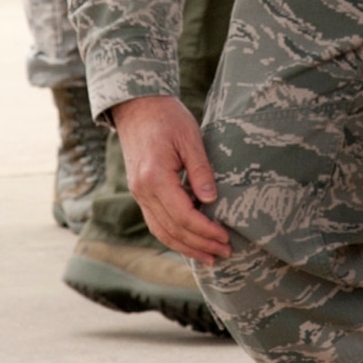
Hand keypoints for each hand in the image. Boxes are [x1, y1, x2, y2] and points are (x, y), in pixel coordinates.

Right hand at [110, 93, 230, 266]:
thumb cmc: (166, 117)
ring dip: (185, 247)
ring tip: (208, 257)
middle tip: (224, 253)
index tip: (226, 238)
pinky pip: (155, 221)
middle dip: (199, 245)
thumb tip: (211, 201)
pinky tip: (189, 242)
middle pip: (172, 230)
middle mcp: (143, 191)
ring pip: (161, 231)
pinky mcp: (139, 191)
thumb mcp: (190, 138)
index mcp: (155, 178)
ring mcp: (138, 193)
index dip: (206, 231)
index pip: (184, 216)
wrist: (136, 106)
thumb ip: (201, 171)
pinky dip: (172, 236)